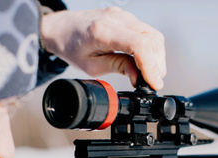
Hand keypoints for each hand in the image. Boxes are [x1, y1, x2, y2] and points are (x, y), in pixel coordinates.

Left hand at [41, 7, 165, 89]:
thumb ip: (118, 68)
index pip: (139, 45)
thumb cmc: (72, 47)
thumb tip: (139, 77)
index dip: (151, 66)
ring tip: (150, 74)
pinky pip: (147, 32)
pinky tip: (145, 62)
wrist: (61, 29)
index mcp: (103, 31)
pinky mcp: (126, 17)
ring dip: (157, 57)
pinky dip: (151, 49)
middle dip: (157, 65)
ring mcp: (122, 15)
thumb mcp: (92, 66)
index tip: (154, 83)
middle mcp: (115, 18)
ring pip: (153, 35)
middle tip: (152, 82)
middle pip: (151, 39)